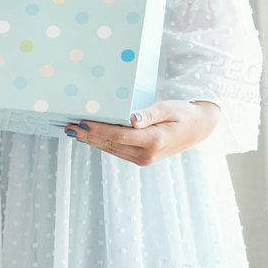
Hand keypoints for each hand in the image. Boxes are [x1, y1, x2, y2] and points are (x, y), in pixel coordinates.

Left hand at [64, 100, 219, 164]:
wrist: (199, 129)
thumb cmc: (184, 114)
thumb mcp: (169, 108)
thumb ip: (149, 114)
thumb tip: (132, 119)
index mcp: (154, 141)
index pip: (119, 135)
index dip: (98, 129)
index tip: (81, 122)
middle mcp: (147, 154)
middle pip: (111, 144)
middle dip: (88, 135)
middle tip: (68, 126)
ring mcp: (143, 159)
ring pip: (111, 149)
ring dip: (92, 140)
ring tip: (73, 131)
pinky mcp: (141, 158)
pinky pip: (117, 150)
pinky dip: (102, 143)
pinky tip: (89, 136)